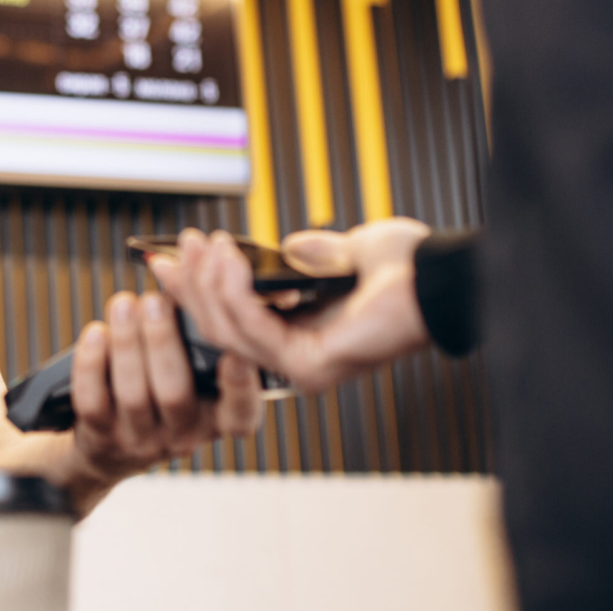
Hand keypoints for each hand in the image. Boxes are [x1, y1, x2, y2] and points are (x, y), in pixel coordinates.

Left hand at [68, 291, 263, 484]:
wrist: (110, 446)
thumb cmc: (158, 389)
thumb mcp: (188, 373)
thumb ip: (192, 335)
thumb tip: (185, 277)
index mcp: (215, 419)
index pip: (240, 415)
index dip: (240, 386)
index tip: (235, 351)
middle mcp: (182, 435)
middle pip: (174, 393)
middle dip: (162, 341)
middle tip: (155, 299)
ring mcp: (139, 440)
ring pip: (132, 394)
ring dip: (127, 342)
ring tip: (124, 303)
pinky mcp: (100, 437)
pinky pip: (93, 401)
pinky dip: (92, 363)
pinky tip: (96, 332)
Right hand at [147, 220, 432, 393]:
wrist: (442, 278)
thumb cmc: (409, 270)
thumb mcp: (346, 252)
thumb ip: (310, 253)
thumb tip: (284, 249)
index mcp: (302, 334)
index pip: (232, 319)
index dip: (198, 290)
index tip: (170, 258)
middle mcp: (297, 358)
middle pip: (220, 328)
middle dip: (193, 285)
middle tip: (180, 247)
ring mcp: (300, 367)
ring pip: (229, 330)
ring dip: (208, 284)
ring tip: (206, 245)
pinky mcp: (307, 366)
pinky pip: (252, 329)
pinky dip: (233, 292)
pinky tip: (229, 259)